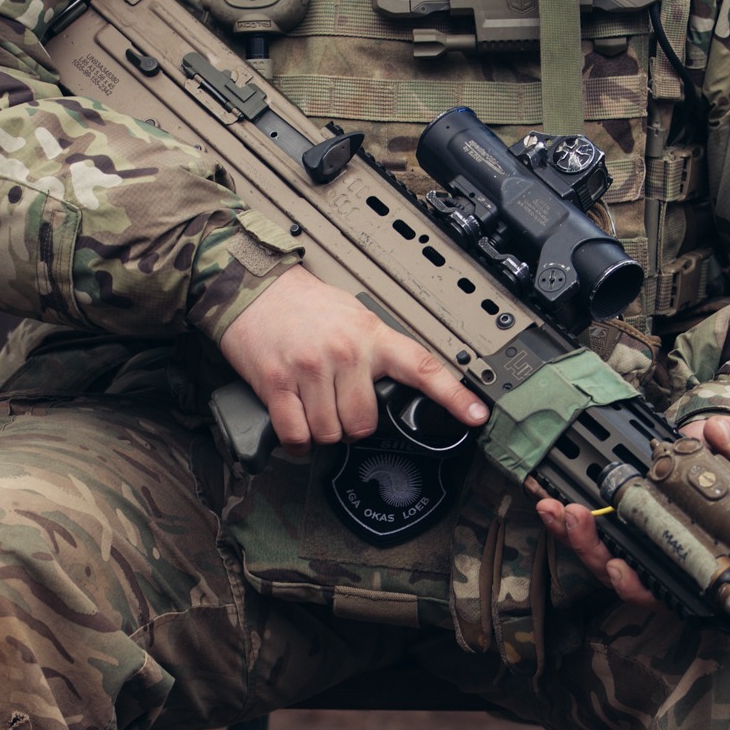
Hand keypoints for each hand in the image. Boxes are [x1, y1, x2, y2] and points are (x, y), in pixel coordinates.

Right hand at [220, 266, 488, 455]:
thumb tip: (394, 387)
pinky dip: (297, 442)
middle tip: (340, 408)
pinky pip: (296, 435)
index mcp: (371, 335)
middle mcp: (345, 353)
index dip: (453, 396)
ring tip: (314, 409)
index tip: (477, 417)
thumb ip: (375, 350)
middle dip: (353, 426)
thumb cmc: (303, 306)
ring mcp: (310, 369)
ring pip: (330, 433)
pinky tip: (296, 429)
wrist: (253, 288)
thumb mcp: (353, 317)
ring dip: (322, 432)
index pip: (422, 367)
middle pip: (364, 423)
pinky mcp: (277, 384)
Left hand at [533, 410, 729, 607]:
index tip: (617, 568)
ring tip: (552, 507)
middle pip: (614, 572)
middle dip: (588, 547)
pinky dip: (561, 519)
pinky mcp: (607, 529)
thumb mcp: (729, 456)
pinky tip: (545, 499)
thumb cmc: (717, 474)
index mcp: (685, 562)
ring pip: (594, 554)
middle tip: (576, 516)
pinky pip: (581, 533)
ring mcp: (629, 548)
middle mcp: (654, 562)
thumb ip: (729, 442)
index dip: (634, 585)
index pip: (658, 589)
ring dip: (568, 532)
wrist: (703, 462)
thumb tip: (720, 435)